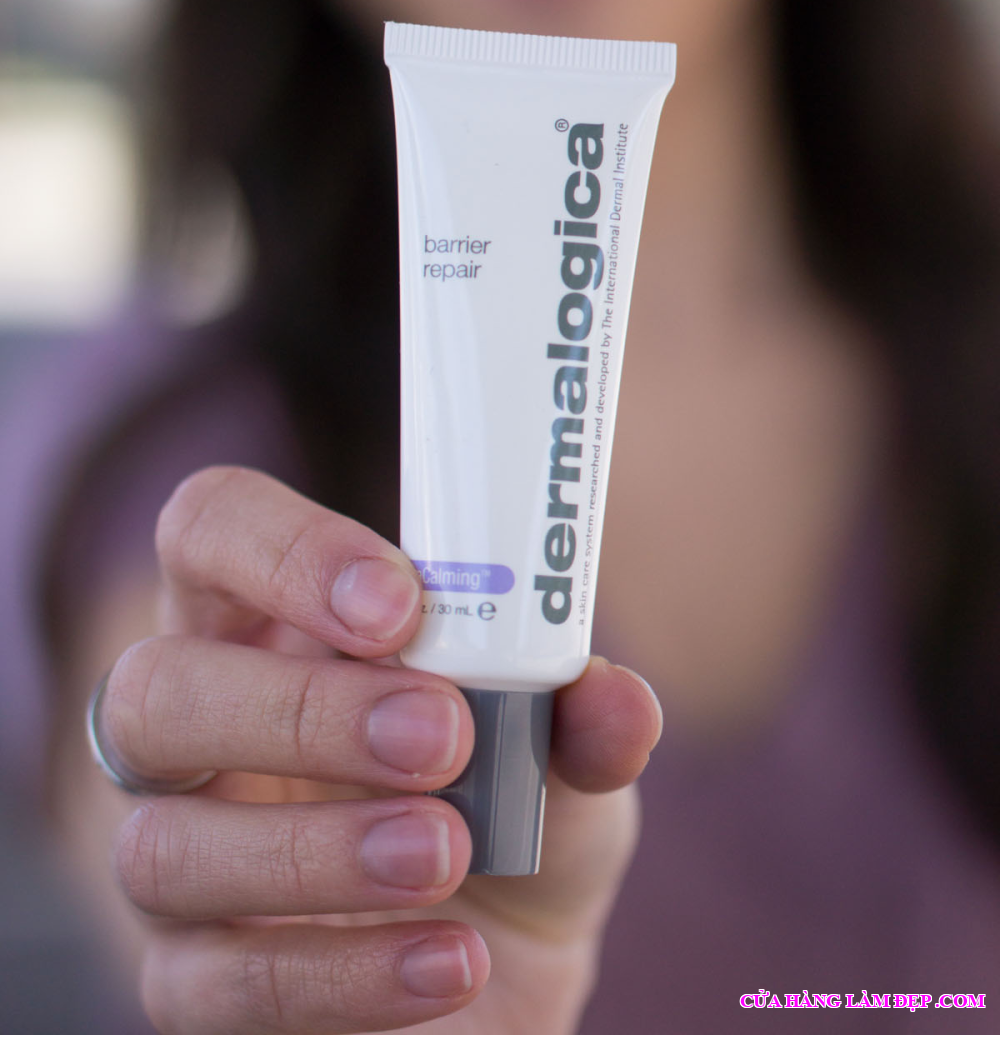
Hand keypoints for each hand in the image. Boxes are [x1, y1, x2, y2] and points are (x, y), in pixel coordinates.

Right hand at [98, 467, 661, 1031]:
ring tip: (451, 854)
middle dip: (301, 710)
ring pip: (165, 846)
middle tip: (441, 735)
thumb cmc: (506, 816)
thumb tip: (616, 700)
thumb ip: (578, 717)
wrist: (505, 979)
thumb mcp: (561, 758)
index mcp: (265, 622)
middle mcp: (193, 732)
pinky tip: (450, 962)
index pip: (210, 530)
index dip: (283, 550)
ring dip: (318, 852)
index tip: (401, 602)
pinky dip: (342, 974)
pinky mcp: (187, 987)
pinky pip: (213, 986)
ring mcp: (173, 863)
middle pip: (153, 689)